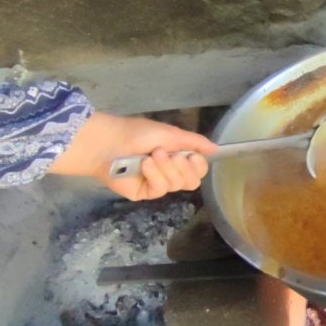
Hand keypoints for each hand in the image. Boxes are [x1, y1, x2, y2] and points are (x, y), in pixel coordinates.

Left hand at [50, 112, 217, 200]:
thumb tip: (216, 149)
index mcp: (177, 156)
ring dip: (166, 167)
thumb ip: (195, 141)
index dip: (199, 165)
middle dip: (182, 166)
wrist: (109, 142)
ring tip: (152, 155)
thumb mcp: (170, 133)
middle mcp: (170, 172)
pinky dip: (155, 175)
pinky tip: (145, 165)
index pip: (200, 169)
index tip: (191, 155)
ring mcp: (158, 184)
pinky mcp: (145, 193)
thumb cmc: (138, 133)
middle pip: (193, 181)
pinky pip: (161, 189)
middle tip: (168, 153)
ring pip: (177, 185)